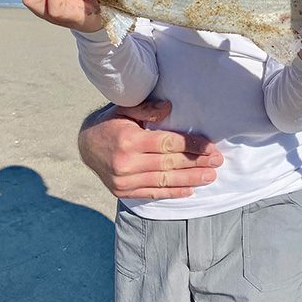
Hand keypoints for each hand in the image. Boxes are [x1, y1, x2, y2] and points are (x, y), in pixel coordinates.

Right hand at [78, 102, 224, 198]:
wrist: (84, 146)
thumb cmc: (109, 123)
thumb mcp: (124, 108)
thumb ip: (146, 108)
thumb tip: (169, 108)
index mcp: (129, 140)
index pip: (167, 144)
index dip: (192, 146)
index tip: (211, 148)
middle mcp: (126, 163)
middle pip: (169, 164)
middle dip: (196, 163)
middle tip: (218, 162)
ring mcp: (123, 180)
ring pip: (163, 181)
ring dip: (190, 180)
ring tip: (210, 177)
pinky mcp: (122, 192)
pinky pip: (152, 193)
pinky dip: (172, 193)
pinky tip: (190, 190)